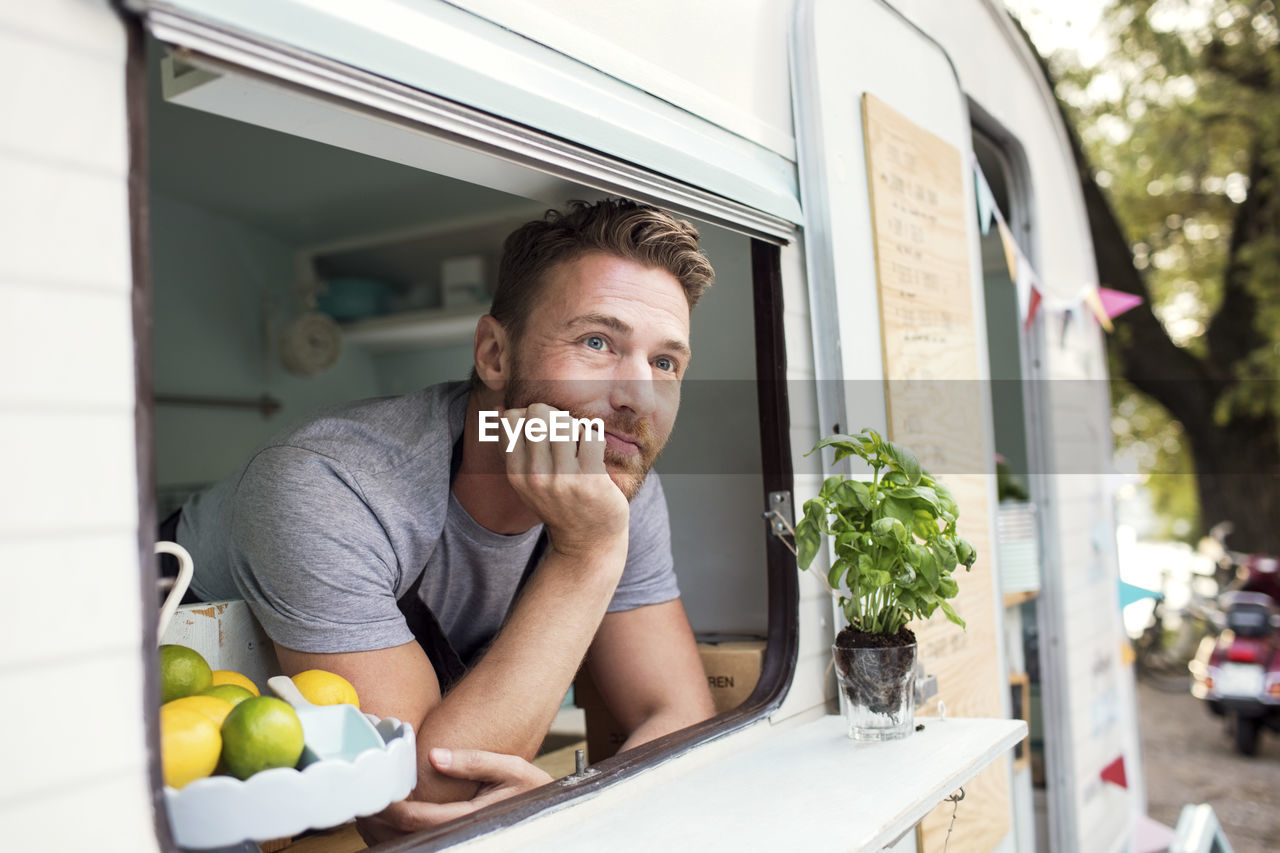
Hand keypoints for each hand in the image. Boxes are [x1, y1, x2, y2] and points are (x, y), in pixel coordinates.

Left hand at [355, 747, 553, 843]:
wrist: (550, 811)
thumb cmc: (533, 788)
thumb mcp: (511, 768)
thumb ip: (474, 761)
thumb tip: (433, 754)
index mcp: (471, 817)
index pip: (418, 819)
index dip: (391, 808)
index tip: (374, 792)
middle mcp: (461, 834)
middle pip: (406, 837)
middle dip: (379, 822)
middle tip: (359, 802)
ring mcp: (458, 840)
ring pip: (409, 846)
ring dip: (383, 833)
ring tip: (367, 812)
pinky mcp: (457, 840)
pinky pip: (420, 845)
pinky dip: (397, 837)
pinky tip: (388, 823)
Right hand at [503, 403, 628, 559]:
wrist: (587, 540)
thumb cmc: (558, 501)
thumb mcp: (527, 479)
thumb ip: (512, 446)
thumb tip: (499, 408)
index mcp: (516, 473)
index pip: (511, 419)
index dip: (529, 414)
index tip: (543, 428)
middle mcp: (535, 476)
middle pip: (538, 413)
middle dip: (553, 413)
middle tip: (564, 429)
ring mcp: (563, 479)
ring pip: (565, 422)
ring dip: (575, 425)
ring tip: (578, 439)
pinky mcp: (591, 480)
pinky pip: (592, 436)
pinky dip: (594, 436)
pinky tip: (593, 450)